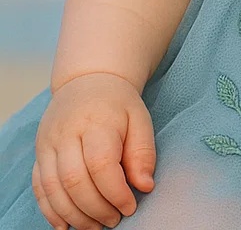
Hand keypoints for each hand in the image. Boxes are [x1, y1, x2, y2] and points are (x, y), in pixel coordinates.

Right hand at [32, 72, 155, 229]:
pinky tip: (67, 224)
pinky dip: (51, 211)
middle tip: (114, 220)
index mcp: (96, 121)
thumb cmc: (118, 104)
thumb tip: (145, 186)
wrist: (88, 81)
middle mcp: (66, 132)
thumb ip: (143, 152)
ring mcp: (48, 143)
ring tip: (95, 226)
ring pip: (54, 189)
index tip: (130, 206)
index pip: (101, 164)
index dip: (115, 192)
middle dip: (96, 209)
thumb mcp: (139, 119)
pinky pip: (39, 188)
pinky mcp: (39, 154)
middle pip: (75, 180)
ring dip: (74, 215)